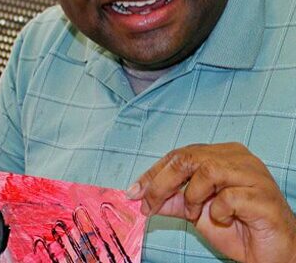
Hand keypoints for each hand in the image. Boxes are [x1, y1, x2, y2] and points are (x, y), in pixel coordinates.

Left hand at [127, 143, 295, 262]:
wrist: (273, 252)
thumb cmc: (238, 227)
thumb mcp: (197, 212)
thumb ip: (174, 199)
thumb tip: (143, 196)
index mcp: (222, 154)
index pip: (181, 154)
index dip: (155, 172)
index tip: (134, 191)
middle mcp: (237, 157)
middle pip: (189, 157)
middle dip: (162, 182)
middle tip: (148, 204)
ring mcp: (252, 173)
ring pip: (207, 170)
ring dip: (192, 196)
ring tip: (196, 213)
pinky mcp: (261, 194)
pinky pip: (228, 197)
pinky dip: (218, 211)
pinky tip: (225, 219)